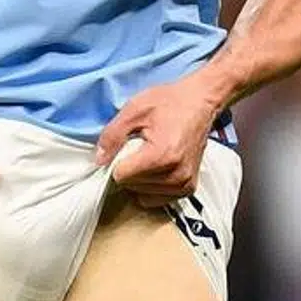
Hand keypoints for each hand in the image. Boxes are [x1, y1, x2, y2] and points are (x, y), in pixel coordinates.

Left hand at [95, 74, 220, 208]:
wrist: (201, 101)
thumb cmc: (170, 102)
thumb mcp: (135, 109)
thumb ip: (113, 135)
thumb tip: (99, 160)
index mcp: (162, 155)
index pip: (121, 175)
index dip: (118, 159)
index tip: (128, 145)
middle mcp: (176, 174)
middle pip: (131, 185)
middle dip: (130, 168)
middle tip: (142, 146)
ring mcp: (184, 183)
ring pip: (142, 194)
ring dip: (140, 178)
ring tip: (151, 154)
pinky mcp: (188, 188)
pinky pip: (157, 199)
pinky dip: (151, 186)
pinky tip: (157, 167)